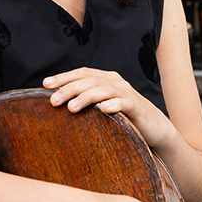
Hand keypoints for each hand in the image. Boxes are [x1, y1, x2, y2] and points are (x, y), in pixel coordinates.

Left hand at [43, 68, 173, 149]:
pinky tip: (103, 109)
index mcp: (105, 79)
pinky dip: (114, 104)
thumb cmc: (124, 118)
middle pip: (90, 80)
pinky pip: (125, 103)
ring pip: (104, 90)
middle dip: (69, 89)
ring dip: (87, 97)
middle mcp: (116, 82)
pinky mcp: (138, 107)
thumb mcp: (102, 108)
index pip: (82, 73)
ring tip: (72, 108)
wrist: (155, 128)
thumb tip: (57, 105)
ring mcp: (127, 94)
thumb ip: (85, 103)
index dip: (64, 77)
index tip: (46, 84)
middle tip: (53, 100)